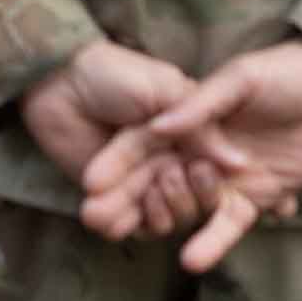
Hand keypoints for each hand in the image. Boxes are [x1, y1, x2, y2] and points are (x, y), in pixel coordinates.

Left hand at [20, 43, 206, 239]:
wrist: (61, 83)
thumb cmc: (117, 75)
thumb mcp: (166, 91)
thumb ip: (200, 128)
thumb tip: (240, 165)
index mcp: (191, 137)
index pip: (211, 172)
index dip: (208, 180)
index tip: (197, 169)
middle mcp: (171, 163)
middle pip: (189, 199)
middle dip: (179, 196)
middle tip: (163, 177)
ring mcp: (143, 182)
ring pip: (163, 217)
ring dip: (153, 214)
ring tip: (136, 195)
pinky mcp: (115, 198)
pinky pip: (130, 224)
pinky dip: (125, 225)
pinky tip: (113, 217)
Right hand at [95, 39, 301, 268]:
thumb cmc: (290, 72)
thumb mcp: (243, 78)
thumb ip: (201, 104)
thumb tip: (157, 127)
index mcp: (191, 116)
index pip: (143, 142)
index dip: (116, 161)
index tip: (88, 182)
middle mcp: (200, 150)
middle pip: (155, 178)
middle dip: (125, 199)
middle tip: (95, 220)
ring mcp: (226, 178)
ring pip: (185, 205)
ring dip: (162, 219)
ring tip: (139, 234)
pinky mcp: (255, 199)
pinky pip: (227, 224)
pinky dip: (211, 242)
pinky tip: (190, 261)